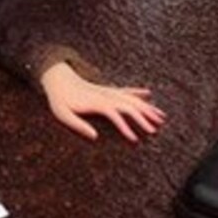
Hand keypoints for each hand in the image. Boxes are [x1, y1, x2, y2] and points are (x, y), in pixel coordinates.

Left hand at [39, 62, 166, 142]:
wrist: (56, 78)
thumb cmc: (58, 99)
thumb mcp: (62, 114)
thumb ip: (77, 125)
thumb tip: (95, 137)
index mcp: (95, 101)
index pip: (115, 114)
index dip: (125, 127)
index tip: (134, 139)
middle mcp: (104, 95)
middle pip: (128, 105)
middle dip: (143, 117)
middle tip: (155, 130)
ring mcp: (107, 91)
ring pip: (131, 98)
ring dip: (146, 107)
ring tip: (161, 117)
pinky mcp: (106, 89)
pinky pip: (125, 90)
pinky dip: (137, 92)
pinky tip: (148, 94)